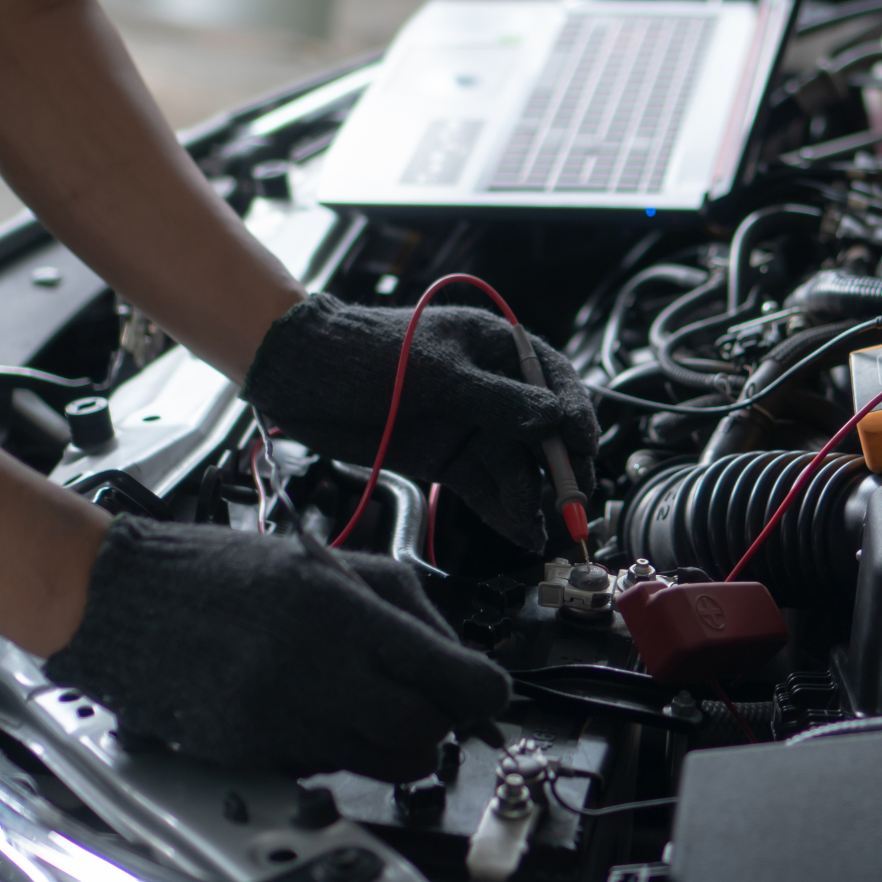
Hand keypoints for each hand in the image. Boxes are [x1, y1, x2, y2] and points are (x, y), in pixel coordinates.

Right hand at [44, 515, 509, 779]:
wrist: (129, 601)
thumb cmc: (231, 575)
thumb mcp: (332, 566)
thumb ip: (408, 612)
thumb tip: (465, 665)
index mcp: (346, 612)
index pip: (455, 677)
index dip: (486, 693)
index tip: (489, 692)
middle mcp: (318, 670)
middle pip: (426, 733)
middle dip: (441, 724)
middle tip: (431, 702)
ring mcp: (283, 719)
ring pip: (386, 764)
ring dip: (398, 744)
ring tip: (374, 707)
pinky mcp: (254, 754)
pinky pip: (330, 769)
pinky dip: (343, 750)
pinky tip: (318, 713)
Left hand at [241, 294, 597, 548]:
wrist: (298, 376)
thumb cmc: (364, 352)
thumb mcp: (435, 373)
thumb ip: (496, 401)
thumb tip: (553, 420)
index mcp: (495, 349)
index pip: (553, 380)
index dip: (574, 414)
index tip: (584, 447)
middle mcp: (490, 389)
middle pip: (541, 432)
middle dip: (560, 469)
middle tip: (573, 505)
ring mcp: (468, 426)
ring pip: (515, 466)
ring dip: (532, 498)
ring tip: (542, 531)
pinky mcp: (445, 459)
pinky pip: (484, 488)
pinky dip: (503, 511)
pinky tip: (520, 532)